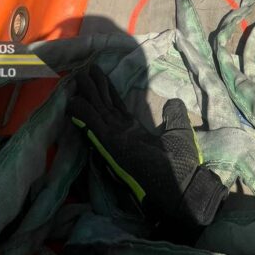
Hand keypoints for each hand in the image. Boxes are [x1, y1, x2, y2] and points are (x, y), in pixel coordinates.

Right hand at [69, 66, 226, 233]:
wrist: (181, 185)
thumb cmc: (181, 162)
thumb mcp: (178, 131)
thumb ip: (174, 114)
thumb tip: (173, 102)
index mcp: (134, 131)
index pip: (116, 106)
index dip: (107, 91)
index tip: (98, 76)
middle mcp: (122, 132)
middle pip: (104, 105)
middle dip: (93, 87)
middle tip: (82, 70)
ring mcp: (115, 137)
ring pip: (97, 110)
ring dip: (86, 94)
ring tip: (77, 76)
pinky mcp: (113, 143)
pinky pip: (95, 123)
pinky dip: (83, 112)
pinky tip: (73, 101)